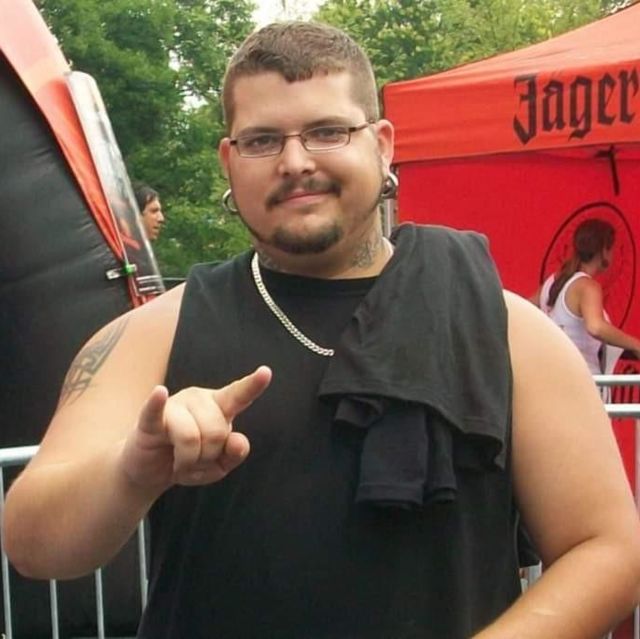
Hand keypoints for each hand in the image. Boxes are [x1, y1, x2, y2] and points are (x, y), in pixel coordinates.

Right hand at [120, 366, 271, 490]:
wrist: (150, 471)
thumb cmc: (188, 460)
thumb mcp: (219, 465)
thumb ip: (235, 454)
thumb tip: (238, 441)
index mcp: (219, 407)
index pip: (239, 395)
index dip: (253, 385)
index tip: (266, 372)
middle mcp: (198, 400)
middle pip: (217, 432)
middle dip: (208, 457)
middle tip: (195, 461)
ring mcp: (174, 406)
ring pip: (191, 438)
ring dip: (187, 462)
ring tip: (179, 462)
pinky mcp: (149, 420)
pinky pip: (156, 411)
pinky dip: (157, 404)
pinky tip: (160, 392)